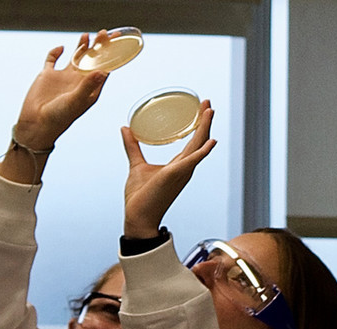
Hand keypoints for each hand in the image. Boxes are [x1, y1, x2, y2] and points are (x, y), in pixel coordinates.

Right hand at [14, 31, 113, 150]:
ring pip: (75, 57)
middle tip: (104, 33)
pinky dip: (56, 52)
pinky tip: (61, 48)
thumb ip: (88, 85)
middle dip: (98, 47)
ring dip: (81, 47)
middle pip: (92, 60)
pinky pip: (52, 60)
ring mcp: (64, 78)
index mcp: (90, 89)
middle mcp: (79, 82)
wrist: (35, 125)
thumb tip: (103, 71)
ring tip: (87, 35)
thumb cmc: (59, 118)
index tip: (116, 41)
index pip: (104, 68)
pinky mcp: (48, 75)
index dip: (111, 55)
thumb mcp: (75, 101)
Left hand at [121, 101, 215, 237]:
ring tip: (210, 112)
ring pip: (198, 147)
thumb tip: (125, 128)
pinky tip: (211, 141)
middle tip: (208, 103)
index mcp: (178, 166)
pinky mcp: (174, 176)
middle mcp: (184, 168)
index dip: (198, 126)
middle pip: (199, 141)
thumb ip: (132, 147)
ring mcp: (181, 172)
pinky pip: (192, 161)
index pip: (193, 142)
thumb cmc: (140, 197)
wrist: (137, 217)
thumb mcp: (136, 165)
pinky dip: (202, 151)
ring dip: (205, 129)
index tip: (201, 109)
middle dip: (205, 121)